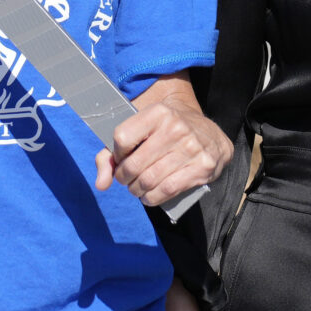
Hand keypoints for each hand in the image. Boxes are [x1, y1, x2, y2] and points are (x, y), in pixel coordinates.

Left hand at [94, 84, 230, 205]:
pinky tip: (150, 195)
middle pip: (134, 164)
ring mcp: (190, 148)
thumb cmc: (167, 133)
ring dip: (137, 190)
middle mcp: (175, 128)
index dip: (116, 155)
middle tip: (126, 179)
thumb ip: (112, 154)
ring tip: (137, 187)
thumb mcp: (142, 131)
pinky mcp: (202, 167)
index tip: (121, 158)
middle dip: (124, 178)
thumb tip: (101, 184)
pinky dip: (153, 197)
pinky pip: (167, 190)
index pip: (122, 138)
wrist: (209, 134)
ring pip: (149, 180)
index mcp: (158, 113)